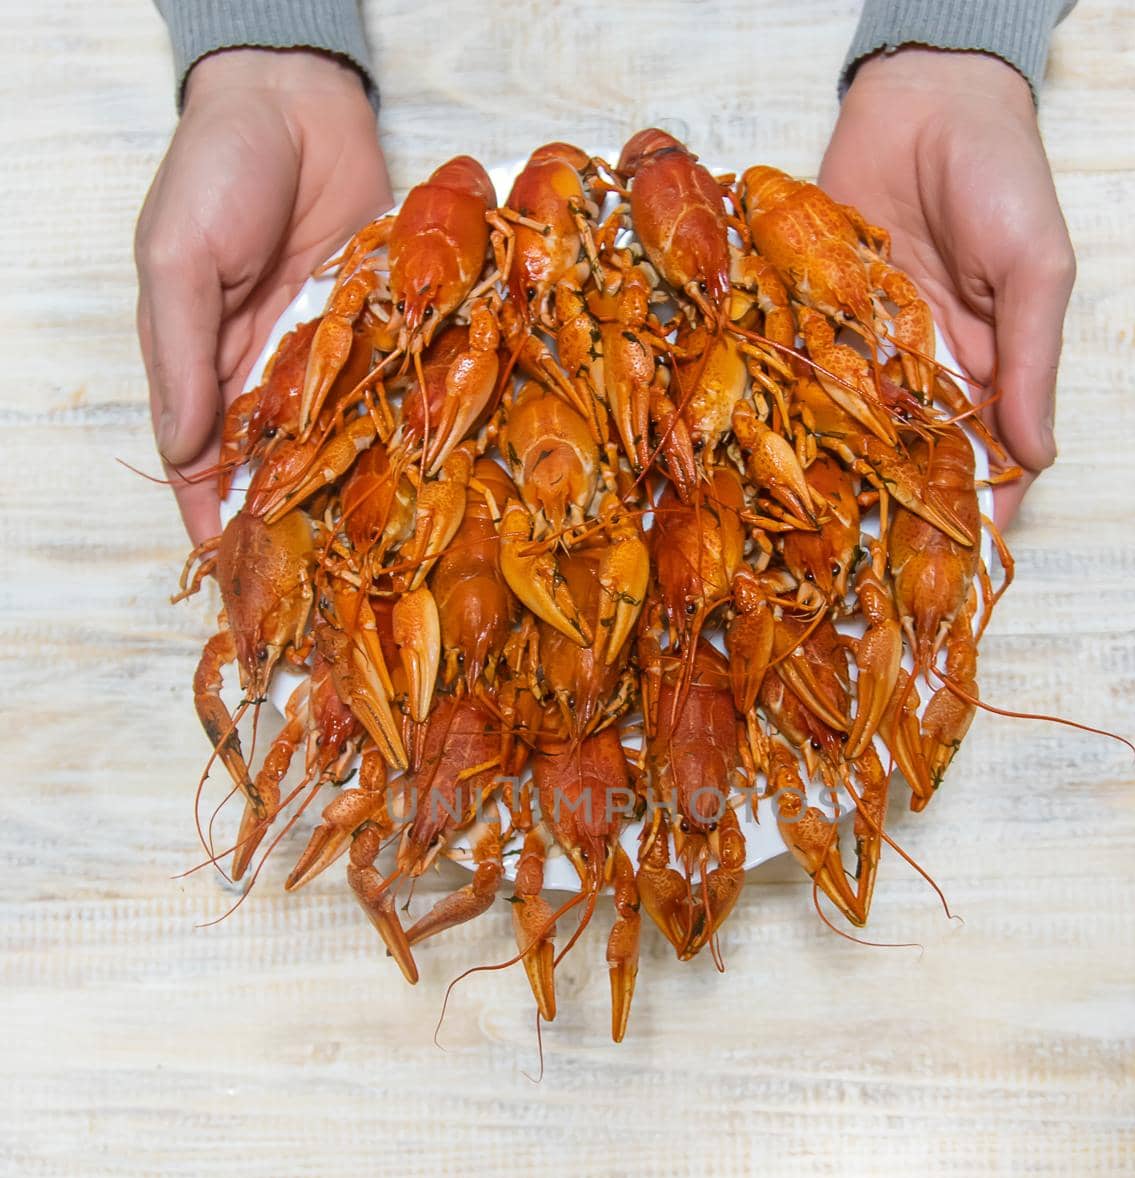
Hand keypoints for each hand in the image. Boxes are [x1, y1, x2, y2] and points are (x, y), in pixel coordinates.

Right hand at [135, 48, 391, 544]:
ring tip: (373, 549)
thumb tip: (182, 451)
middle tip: (315, 580)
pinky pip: (385, 384)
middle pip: (275, 461)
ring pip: (334, 436)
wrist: (295, 100)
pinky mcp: (377, 325)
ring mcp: (326, 351)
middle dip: (289, 518)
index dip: (214, 515)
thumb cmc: (219, 170)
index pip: (202, 459)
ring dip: (349, 485)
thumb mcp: (177, 259)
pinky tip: (418, 471)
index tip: (233, 572)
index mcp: (203, 361)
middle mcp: (265, 369)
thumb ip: (180, 356)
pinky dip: (397, 422)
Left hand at [820, 48, 1075, 526]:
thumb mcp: (1036, 267)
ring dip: (833, 469)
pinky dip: (788, 403)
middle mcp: (923, 367)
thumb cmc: (1000, 173)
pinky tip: (765, 452)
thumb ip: (1031, 360)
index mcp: (986, 365)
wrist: (926, 96)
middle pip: (909, 453)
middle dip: (892, 505)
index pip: (982, 455)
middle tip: (864, 567)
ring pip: (850, 423)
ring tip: (808, 532)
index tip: (953, 562)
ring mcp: (865, 343)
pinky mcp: (815, 312)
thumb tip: (1038, 457)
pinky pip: (803, 367)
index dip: (972, 507)